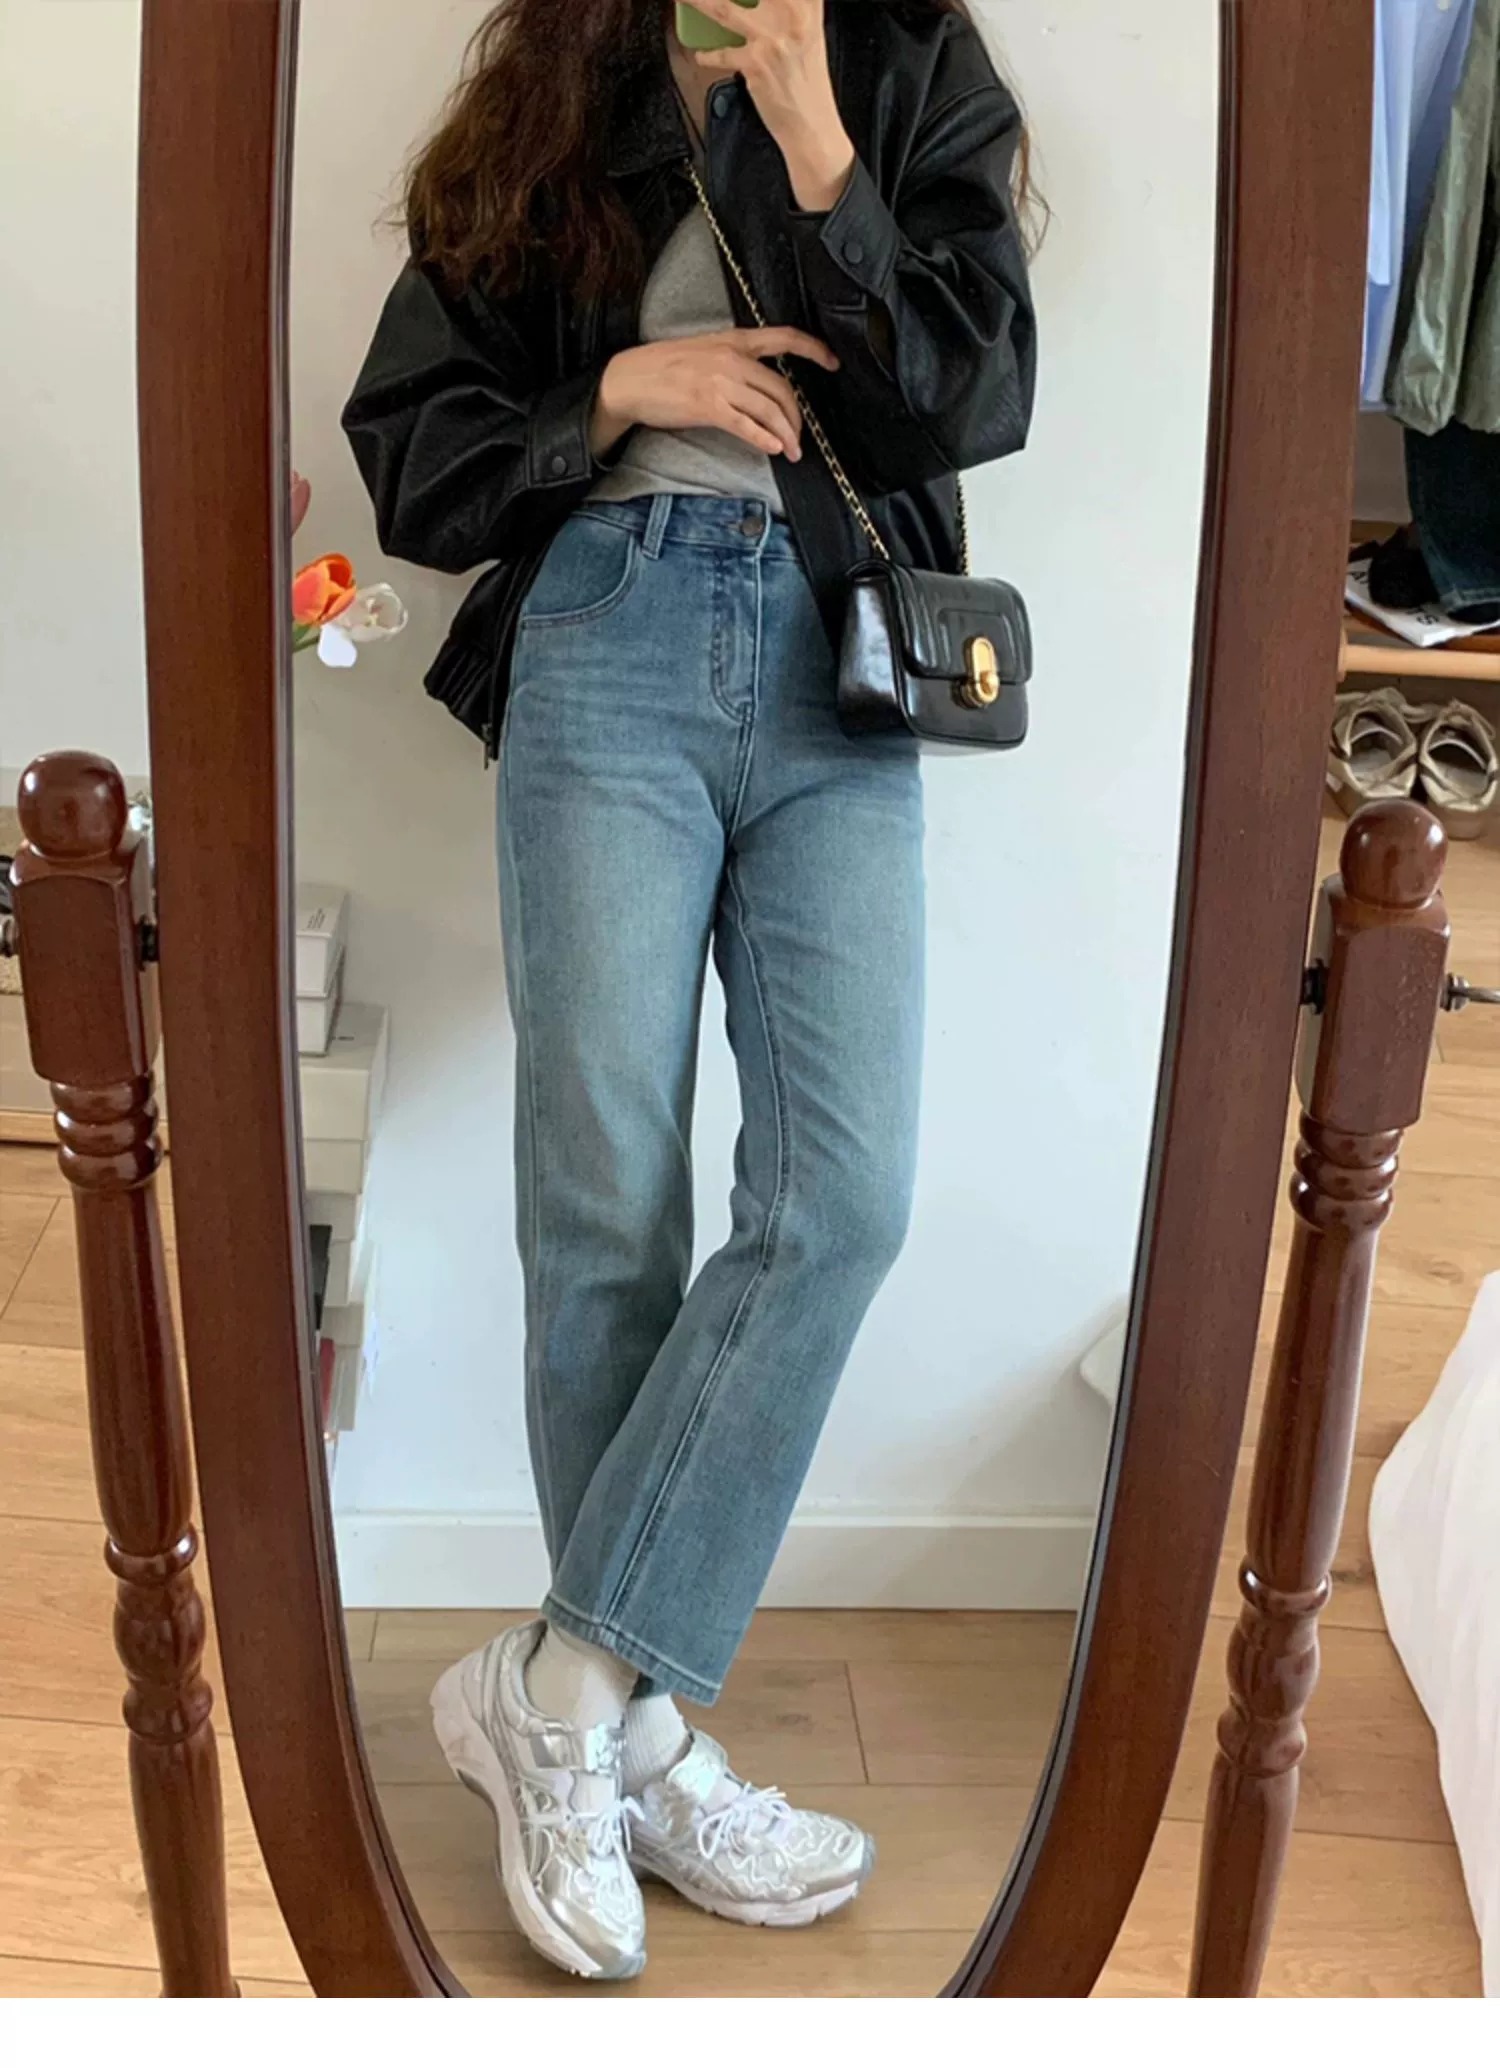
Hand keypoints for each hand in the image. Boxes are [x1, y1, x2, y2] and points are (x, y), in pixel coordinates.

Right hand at [591, 326, 838, 461]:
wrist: (630, 379)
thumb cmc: (664, 368)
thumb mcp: (706, 352)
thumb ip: (735, 363)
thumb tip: (759, 387)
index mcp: (734, 340)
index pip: (785, 338)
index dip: (814, 350)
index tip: (832, 362)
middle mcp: (732, 357)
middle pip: (782, 388)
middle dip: (797, 417)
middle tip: (800, 437)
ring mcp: (721, 382)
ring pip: (769, 409)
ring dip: (786, 435)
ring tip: (792, 452)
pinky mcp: (708, 406)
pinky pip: (746, 425)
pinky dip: (764, 439)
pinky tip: (774, 449)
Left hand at [683, 0, 855, 210]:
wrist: (812, 124)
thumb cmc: (807, 81)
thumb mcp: (809, 32)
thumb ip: (793, 6)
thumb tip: (760, 2)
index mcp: (809, 4)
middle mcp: (794, 14)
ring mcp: (773, 38)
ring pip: (723, 8)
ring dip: (697, 2)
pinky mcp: (756, 63)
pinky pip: (721, 52)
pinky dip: (708, 54)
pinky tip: (702, 53)